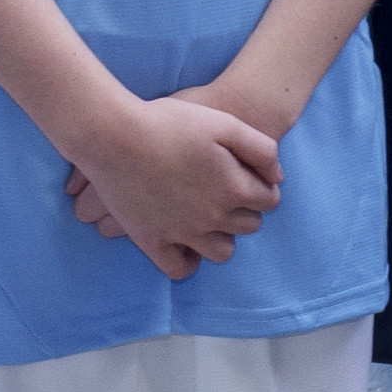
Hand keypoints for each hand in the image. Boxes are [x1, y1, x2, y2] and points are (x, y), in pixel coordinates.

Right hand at [63, 83, 279, 272]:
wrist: (114, 134)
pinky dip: (188, 262)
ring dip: (222, 236)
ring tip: (209, 217)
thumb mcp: (225, 123)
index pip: (269, 201)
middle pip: (248, 226)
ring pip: (221, 251)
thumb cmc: (170, 122)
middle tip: (226, 192)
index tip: (248, 177)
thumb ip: (262, 150)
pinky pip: (179, 269)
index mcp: (234, 188)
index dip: (262, 187)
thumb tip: (277, 178)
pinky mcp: (151, 241)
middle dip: (244, 210)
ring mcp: (181, 233)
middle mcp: (213, 217)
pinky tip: (187, 244)